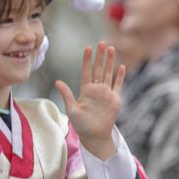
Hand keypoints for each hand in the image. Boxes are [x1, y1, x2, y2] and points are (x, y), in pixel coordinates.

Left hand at [55, 43, 125, 158]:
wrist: (95, 135)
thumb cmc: (81, 124)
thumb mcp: (72, 109)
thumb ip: (67, 94)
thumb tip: (57, 81)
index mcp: (85, 90)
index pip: (86, 71)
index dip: (87, 60)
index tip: (88, 48)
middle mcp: (96, 89)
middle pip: (99, 69)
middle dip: (101, 56)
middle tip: (102, 43)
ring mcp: (106, 93)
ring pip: (108, 73)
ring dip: (110, 62)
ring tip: (111, 49)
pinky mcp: (115, 99)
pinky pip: (118, 85)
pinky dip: (120, 76)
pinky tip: (121, 67)